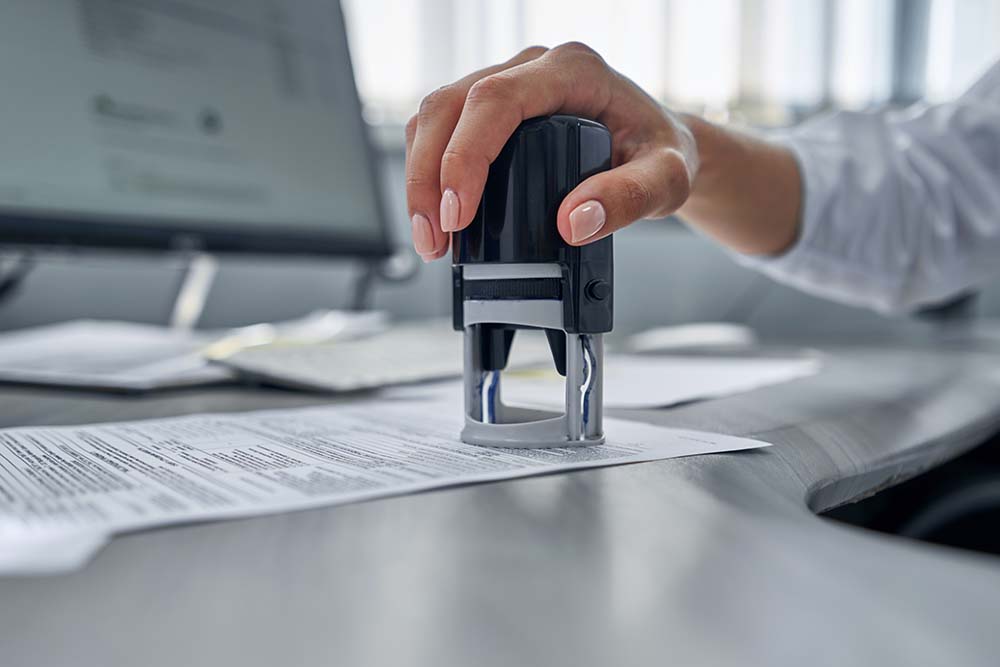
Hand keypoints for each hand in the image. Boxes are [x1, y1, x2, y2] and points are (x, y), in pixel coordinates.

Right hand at [404, 42, 698, 260]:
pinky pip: (442, 129)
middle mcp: (533, 69)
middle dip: (429, 177)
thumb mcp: (666, 178)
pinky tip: (437, 215)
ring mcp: (508, 83)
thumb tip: (573, 223)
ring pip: (436, 116)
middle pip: (450, 106)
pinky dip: (429, 173)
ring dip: (420, 178)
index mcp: (573, 71)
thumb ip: (630, 198)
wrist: (658, 144)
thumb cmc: (660, 151)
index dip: (465, 156)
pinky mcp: (492, 108)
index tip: (459, 213)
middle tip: (436, 239)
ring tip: (432, 238)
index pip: (496, 101)